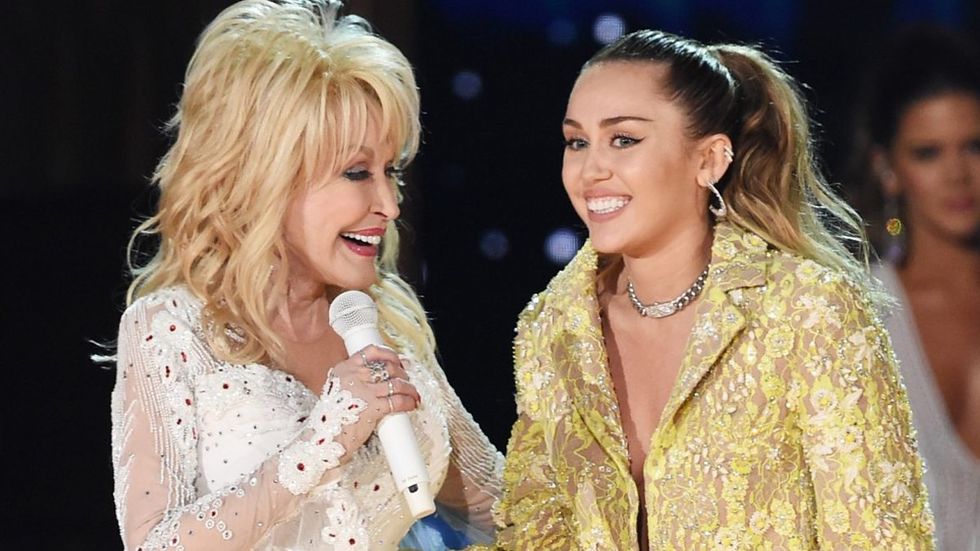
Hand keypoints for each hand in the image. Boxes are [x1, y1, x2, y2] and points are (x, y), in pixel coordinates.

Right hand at [327, 345, 420, 460]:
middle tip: (408, 381)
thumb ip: (354, 381)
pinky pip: (397, 401)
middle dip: (403, 374)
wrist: (323, 439)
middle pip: (388, 367)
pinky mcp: (372, 408)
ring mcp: (364, 391)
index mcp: (344, 368)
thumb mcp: (336, 391)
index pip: (372, 351)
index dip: (390, 355)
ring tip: (414, 395)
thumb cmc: (330, 419)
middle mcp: (354, 376)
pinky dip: (408, 402)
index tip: (399, 362)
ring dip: (410, 389)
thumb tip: (381, 376)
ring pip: (396, 383)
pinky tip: (411, 405)